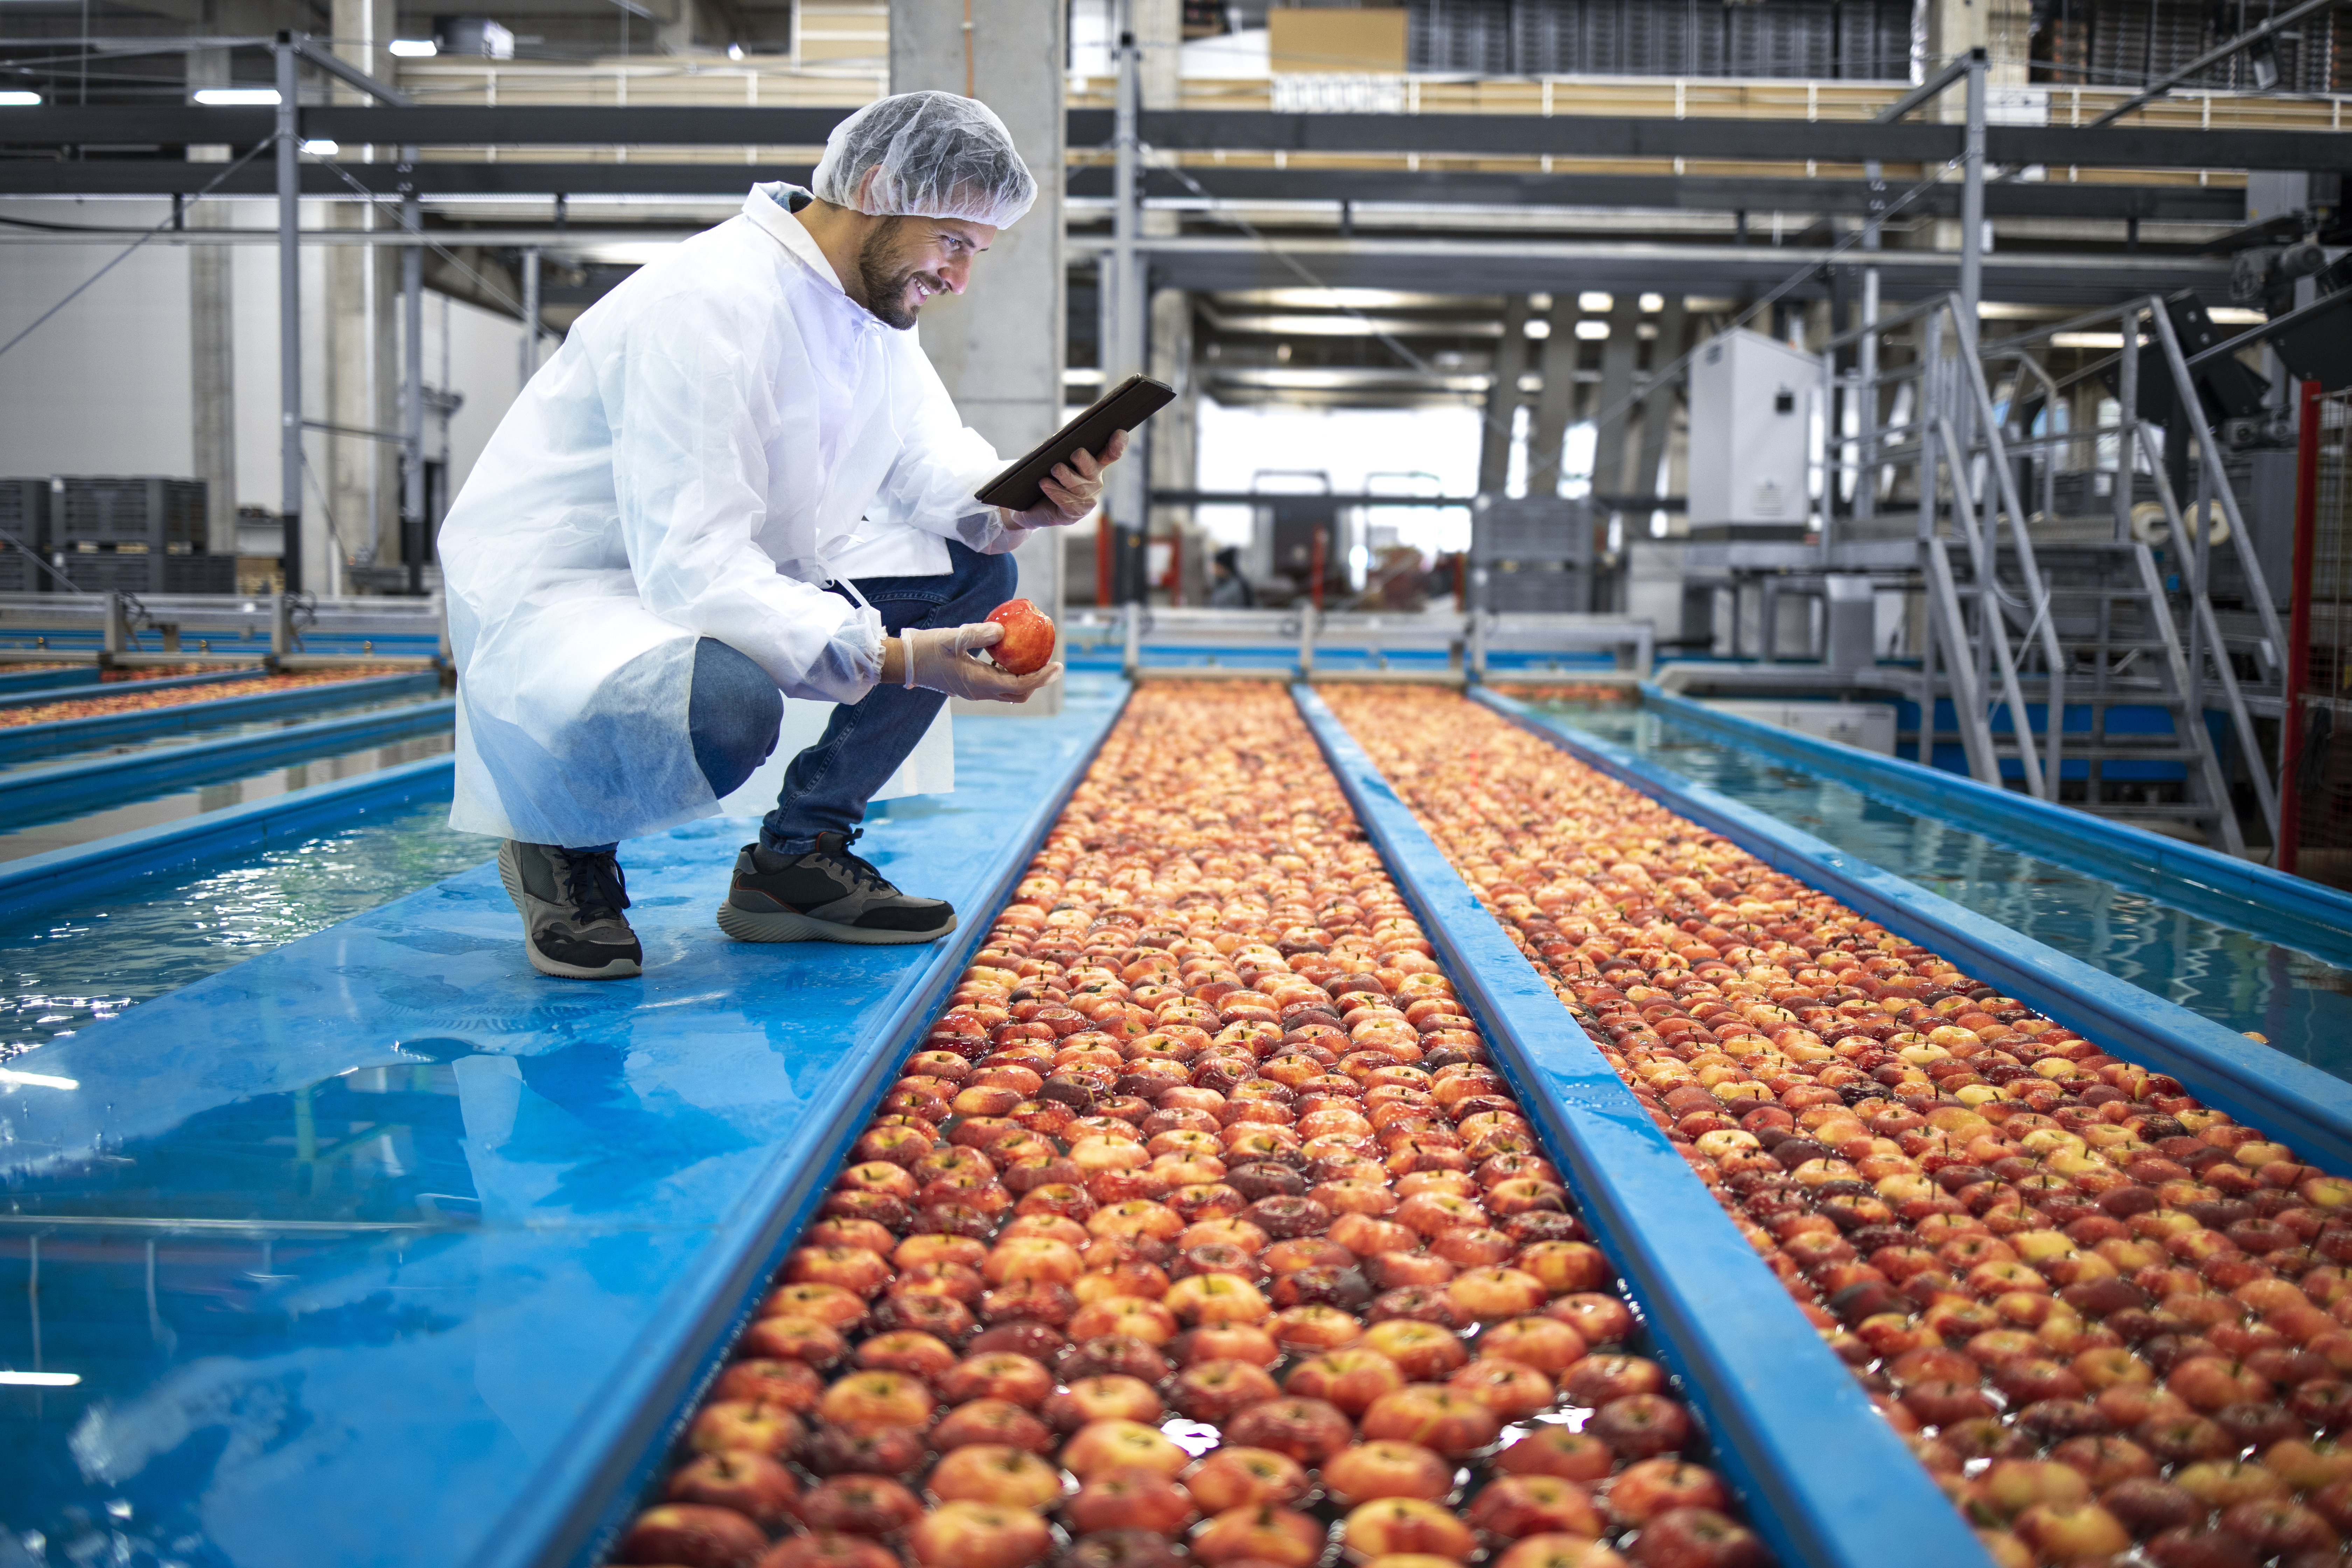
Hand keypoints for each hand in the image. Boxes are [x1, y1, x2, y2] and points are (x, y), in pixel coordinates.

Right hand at [897, 622, 1059, 702]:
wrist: (905, 662)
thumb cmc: (927, 648)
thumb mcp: (952, 638)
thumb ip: (978, 634)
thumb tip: (1003, 631)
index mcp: (979, 683)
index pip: (1018, 685)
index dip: (1041, 678)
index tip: (1058, 666)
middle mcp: (979, 691)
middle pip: (1018, 694)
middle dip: (1038, 682)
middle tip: (1052, 664)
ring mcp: (974, 690)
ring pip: (1008, 692)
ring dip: (1025, 679)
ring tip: (1036, 659)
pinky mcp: (970, 685)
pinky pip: (997, 684)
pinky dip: (1010, 675)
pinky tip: (1012, 657)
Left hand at [1010, 429, 1128, 529]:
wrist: (1031, 505)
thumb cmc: (1044, 476)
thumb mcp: (1052, 460)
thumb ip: (1060, 449)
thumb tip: (1059, 441)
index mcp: (1093, 465)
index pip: (1109, 453)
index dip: (1117, 444)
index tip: (1119, 432)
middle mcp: (1094, 482)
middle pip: (1093, 468)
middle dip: (1085, 460)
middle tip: (1075, 453)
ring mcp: (1087, 500)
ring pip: (1079, 486)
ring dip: (1066, 476)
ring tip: (1055, 468)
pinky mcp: (1074, 513)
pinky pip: (1067, 502)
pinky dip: (1055, 491)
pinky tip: (1044, 483)